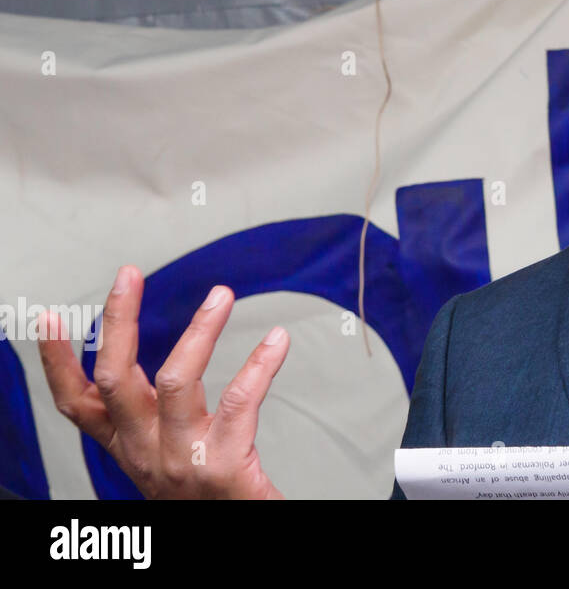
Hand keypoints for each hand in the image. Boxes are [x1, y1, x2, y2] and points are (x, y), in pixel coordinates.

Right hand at [37, 264, 288, 498]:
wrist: (235, 535)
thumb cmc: (206, 494)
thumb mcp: (162, 457)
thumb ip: (153, 417)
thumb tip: (153, 369)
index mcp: (128, 447)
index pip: (77, 403)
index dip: (57, 363)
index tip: (48, 320)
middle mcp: (146, 452)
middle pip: (115, 379)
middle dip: (117, 322)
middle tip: (128, 276)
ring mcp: (181, 458)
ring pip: (175, 380)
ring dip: (199, 331)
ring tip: (220, 295)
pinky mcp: (222, 465)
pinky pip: (238, 402)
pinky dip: (260, 365)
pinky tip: (276, 341)